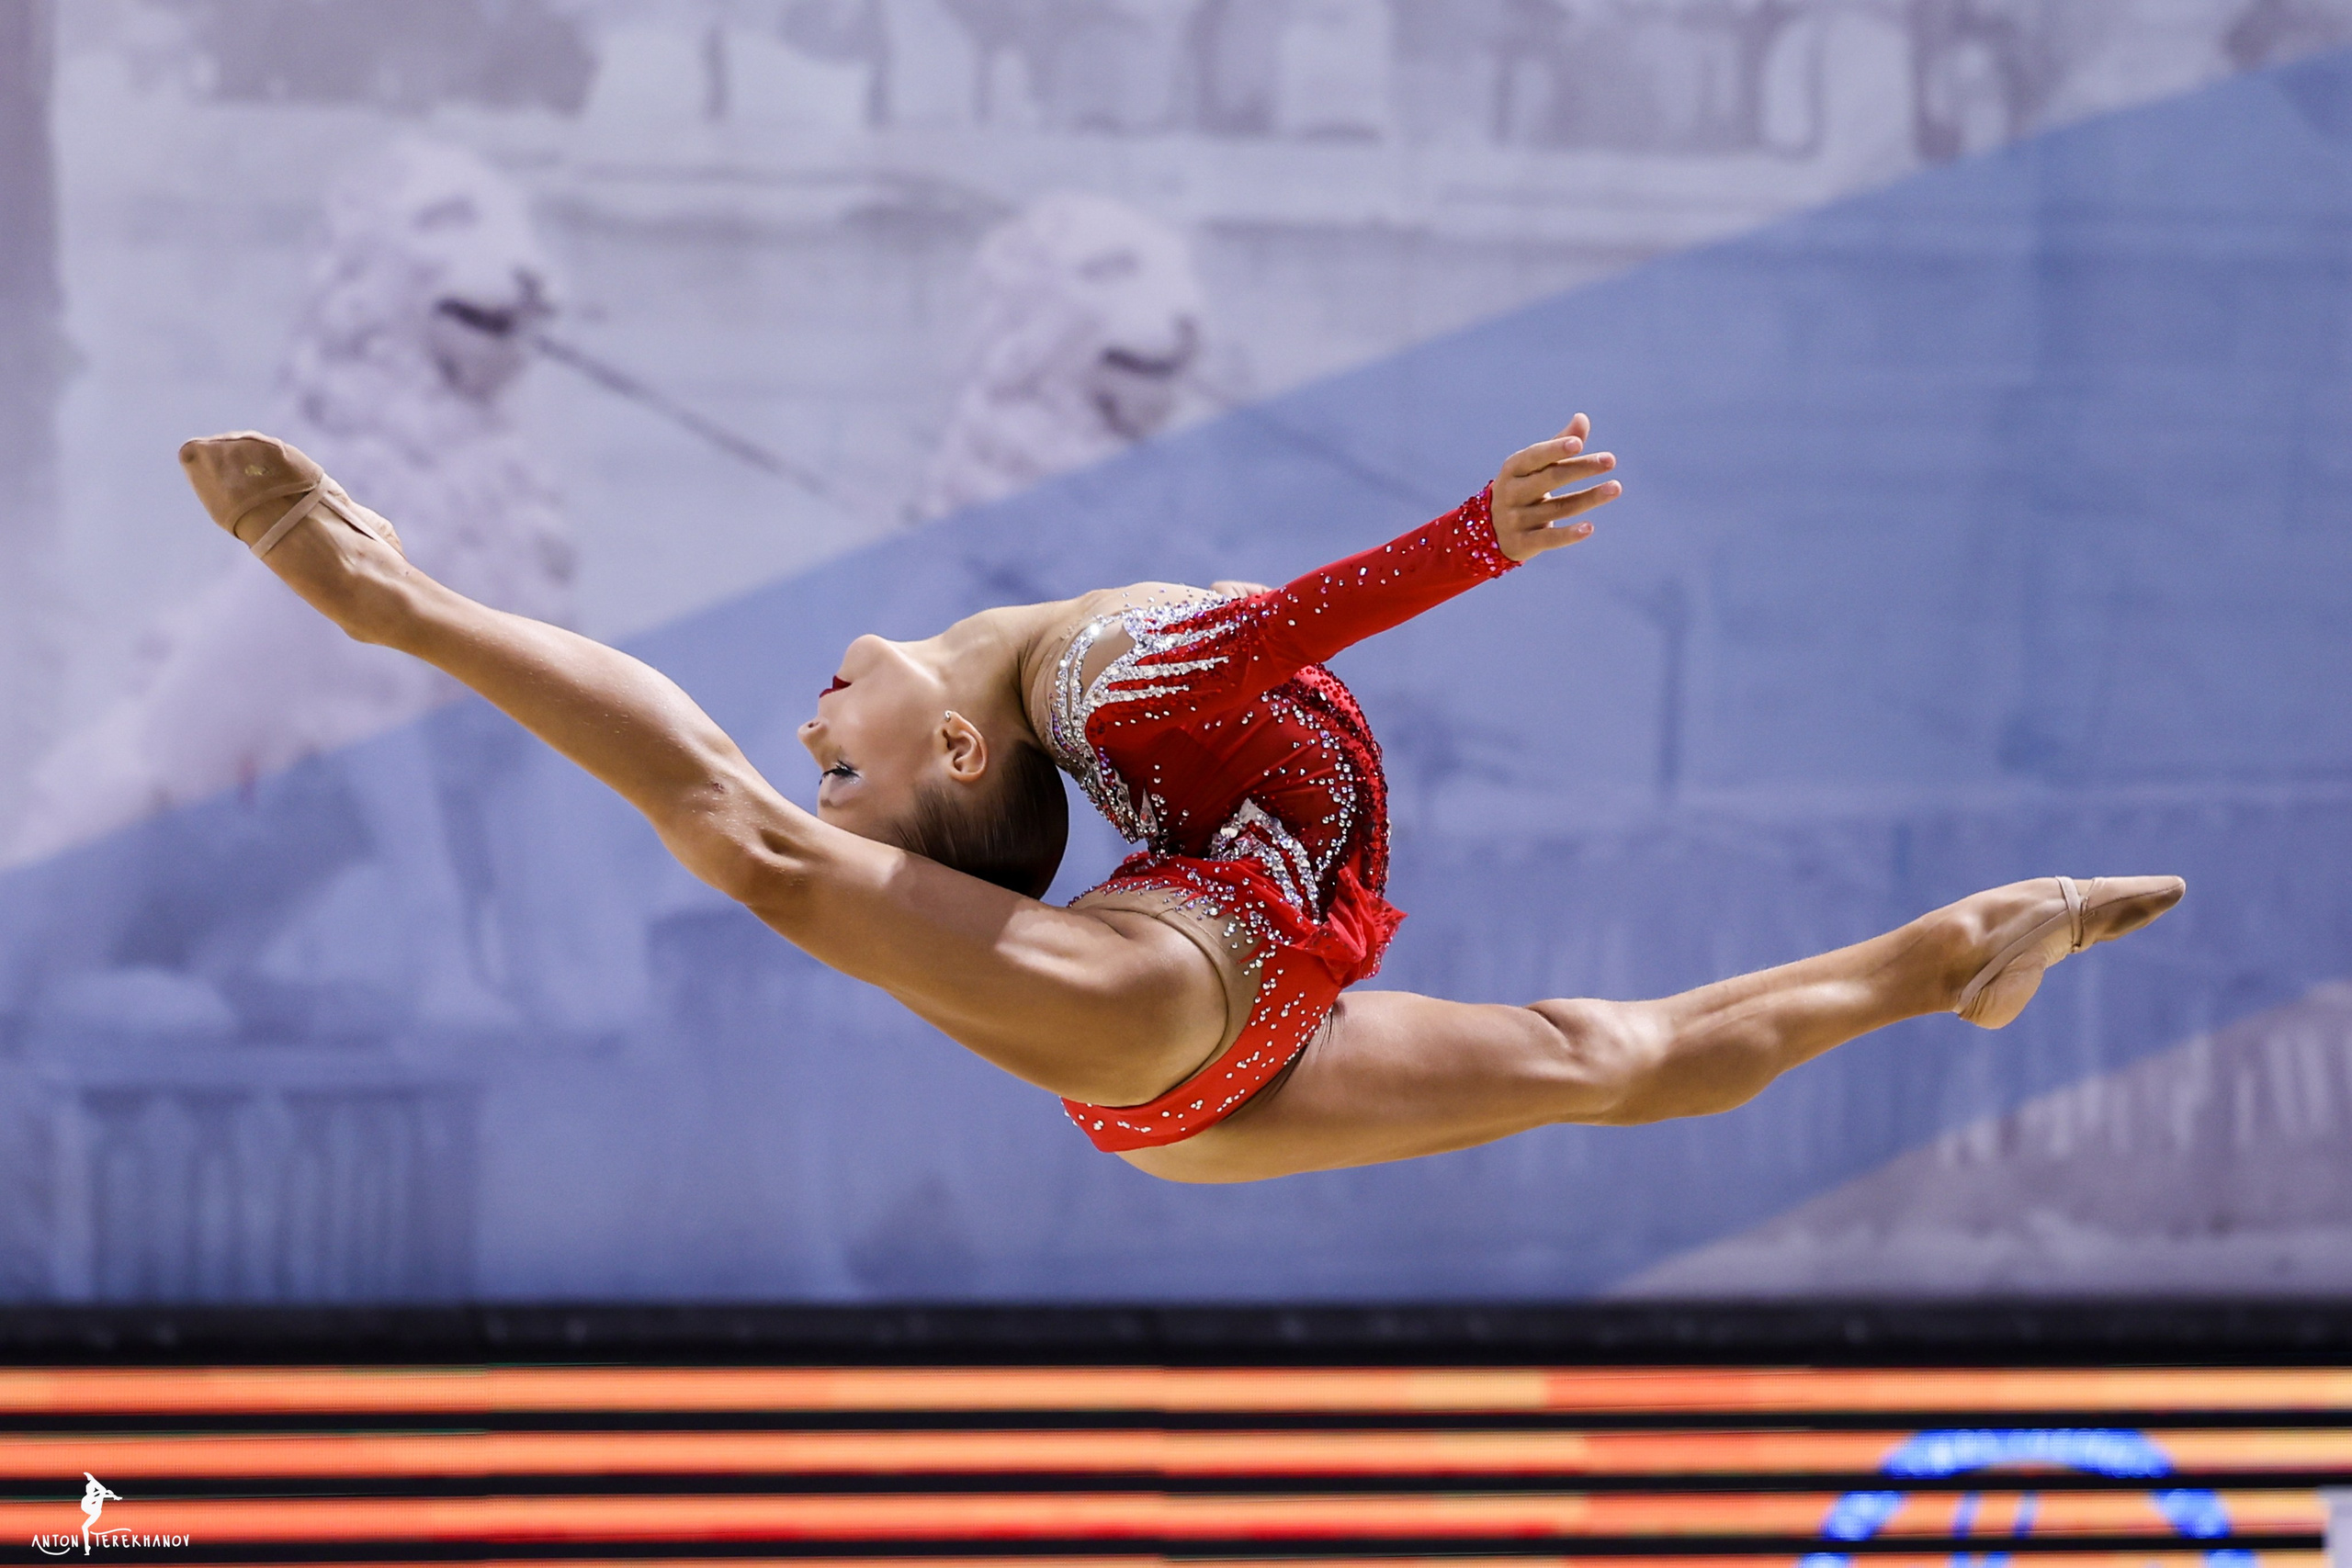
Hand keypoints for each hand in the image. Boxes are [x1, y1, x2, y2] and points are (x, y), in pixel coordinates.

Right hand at [1491, 413, 1621, 561]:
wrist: (1489, 532)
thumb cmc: (1521, 489)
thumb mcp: (1533, 467)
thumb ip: (1558, 445)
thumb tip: (1582, 418)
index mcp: (1514, 468)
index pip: (1535, 456)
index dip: (1555, 450)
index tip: (1579, 443)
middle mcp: (1512, 492)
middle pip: (1550, 478)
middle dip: (1581, 468)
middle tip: (1611, 460)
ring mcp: (1516, 519)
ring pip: (1558, 507)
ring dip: (1589, 497)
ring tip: (1616, 487)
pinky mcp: (1523, 543)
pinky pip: (1549, 538)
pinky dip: (1569, 534)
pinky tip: (1589, 528)